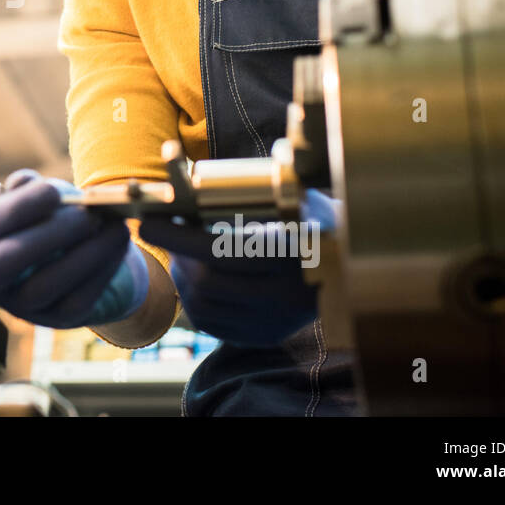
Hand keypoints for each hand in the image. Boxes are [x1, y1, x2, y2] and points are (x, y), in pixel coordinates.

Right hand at [0, 169, 149, 328]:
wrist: (82, 251)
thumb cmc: (53, 216)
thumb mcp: (38, 197)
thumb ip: (28, 186)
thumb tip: (25, 183)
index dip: (16, 210)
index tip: (53, 192)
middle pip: (1, 265)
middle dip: (46, 236)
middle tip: (86, 215)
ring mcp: (21, 305)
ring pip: (42, 287)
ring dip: (83, 254)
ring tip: (113, 226)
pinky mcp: (56, 318)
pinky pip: (77, 300)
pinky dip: (102, 269)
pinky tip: (118, 244)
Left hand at [138, 190, 337, 346]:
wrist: (356, 266)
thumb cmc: (318, 218)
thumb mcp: (298, 195)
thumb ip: (258, 184)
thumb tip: (204, 170)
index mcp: (293, 255)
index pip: (222, 251)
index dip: (179, 238)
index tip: (148, 223)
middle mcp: (285, 295)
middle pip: (209, 282)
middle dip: (175, 256)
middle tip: (160, 233)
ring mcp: (276, 321)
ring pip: (206, 307)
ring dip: (181, 278)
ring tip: (178, 252)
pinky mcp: (267, 335)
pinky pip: (215, 324)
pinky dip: (194, 300)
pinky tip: (193, 277)